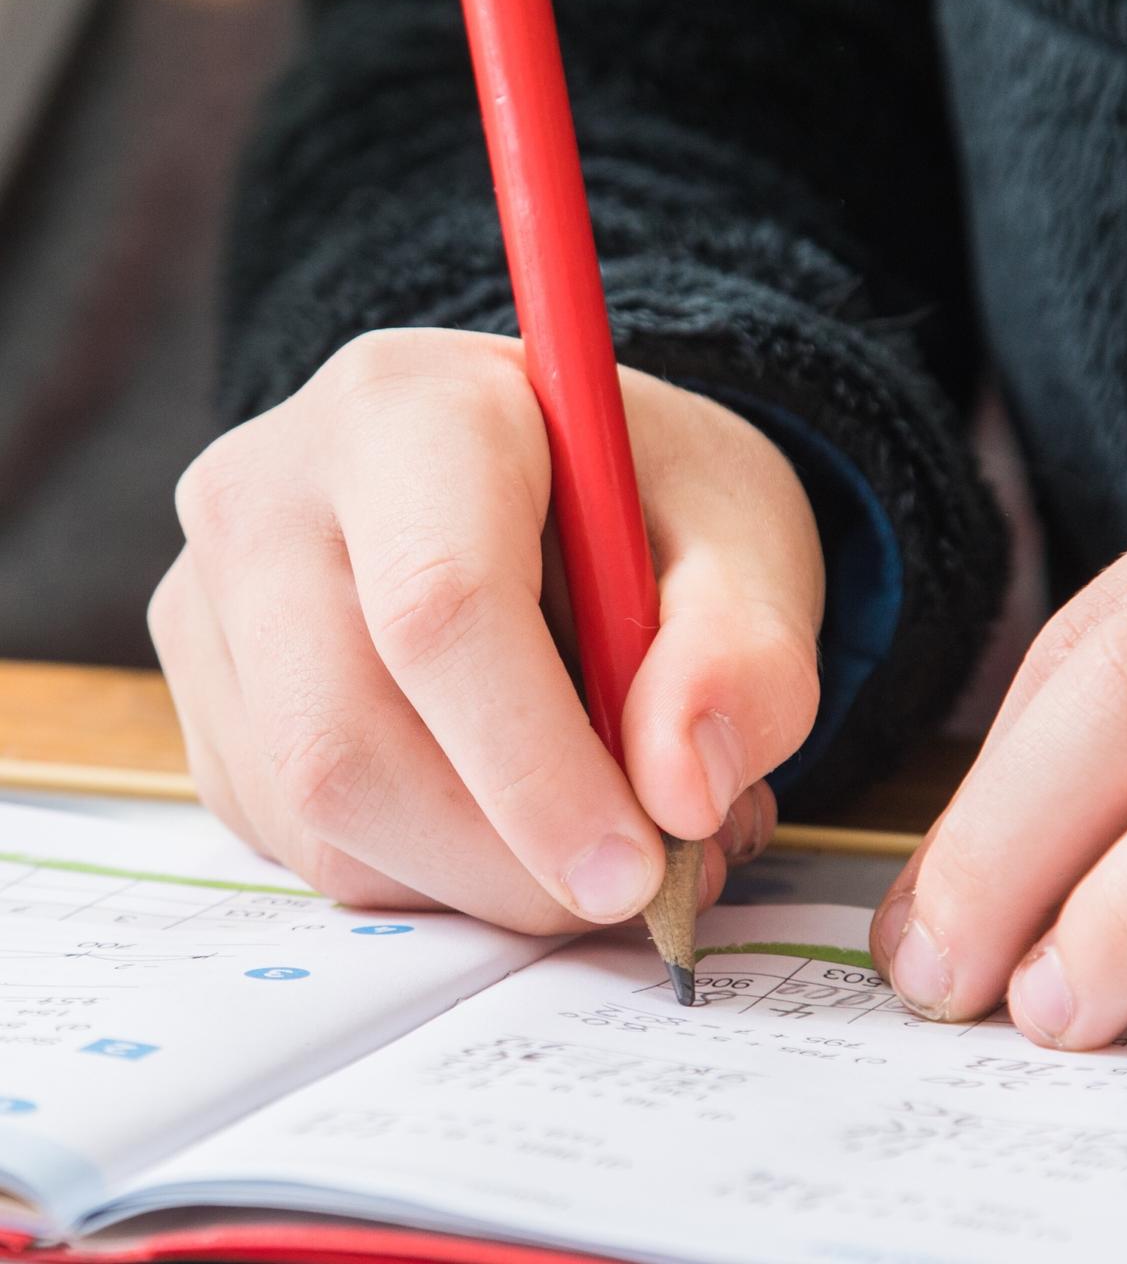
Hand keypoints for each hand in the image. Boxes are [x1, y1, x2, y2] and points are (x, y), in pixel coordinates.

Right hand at [150, 329, 823, 930]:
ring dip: (482, 878)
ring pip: (317, 816)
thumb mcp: (747, 541)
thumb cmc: (652, 499)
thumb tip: (681, 789)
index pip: (439, 606)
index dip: (536, 766)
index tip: (638, 868)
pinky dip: (434, 873)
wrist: (564, 480)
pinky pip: (303, 844)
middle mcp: (273, 495)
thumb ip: (742, 655)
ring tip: (611, 830)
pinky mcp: (212, 700)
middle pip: (343, 736)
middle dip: (507, 856)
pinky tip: (525, 818)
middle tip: (643, 885)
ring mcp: (216, 601)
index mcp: (411, 407)